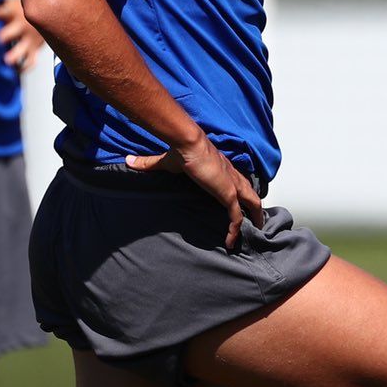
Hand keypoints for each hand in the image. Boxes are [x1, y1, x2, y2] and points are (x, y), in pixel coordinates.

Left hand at [0, 0, 45, 70]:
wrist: (46, 12)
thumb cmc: (19, 7)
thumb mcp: (10, 2)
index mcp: (14, 11)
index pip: (5, 11)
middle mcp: (22, 25)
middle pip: (15, 30)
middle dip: (7, 34)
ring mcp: (29, 39)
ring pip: (23, 48)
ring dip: (15, 54)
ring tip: (7, 61)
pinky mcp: (34, 50)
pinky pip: (31, 61)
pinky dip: (23, 68)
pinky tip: (14, 71)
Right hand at [126, 137, 264, 250]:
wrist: (187, 144)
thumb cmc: (181, 151)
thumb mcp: (165, 161)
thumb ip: (149, 164)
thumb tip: (129, 161)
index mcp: (222, 169)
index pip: (237, 181)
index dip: (240, 192)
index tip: (240, 203)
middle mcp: (231, 176)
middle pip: (250, 192)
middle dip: (255, 207)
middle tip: (257, 220)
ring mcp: (232, 185)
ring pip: (251, 203)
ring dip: (254, 217)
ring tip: (255, 232)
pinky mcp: (228, 194)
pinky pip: (236, 216)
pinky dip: (234, 230)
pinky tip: (230, 241)